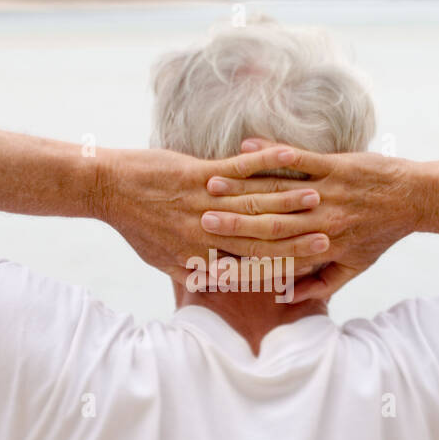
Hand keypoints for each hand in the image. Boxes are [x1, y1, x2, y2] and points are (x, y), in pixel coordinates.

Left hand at [99, 145, 332, 286]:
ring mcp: (206, 201)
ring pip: (257, 202)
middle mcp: (208, 232)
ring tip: (320, 195)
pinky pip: (239, 168)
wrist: (109, 189)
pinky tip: (289, 155)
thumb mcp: (163, 260)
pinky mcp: (199, 172)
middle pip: (262, 236)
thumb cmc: (136, 226)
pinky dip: (266, 161)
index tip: (309, 265)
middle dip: (298, 235)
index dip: (284, 265)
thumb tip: (215, 284)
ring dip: (291, 197)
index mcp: (202, 255)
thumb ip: (192, 273)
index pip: (251, 264)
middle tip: (329, 233)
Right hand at [201, 138, 420, 300]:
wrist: (415, 199)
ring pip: (277, 193)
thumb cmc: (380, 234)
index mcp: (321, 249)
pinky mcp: (336, 166)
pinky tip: (247, 146)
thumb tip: (287, 296)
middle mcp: (322, 223)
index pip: (274, 257)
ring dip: (243, 188)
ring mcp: (329, 193)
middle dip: (232, 223)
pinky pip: (299, 160)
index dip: (243, 259)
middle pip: (268, 225)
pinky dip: (272, 153)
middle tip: (200, 219)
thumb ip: (320, 284)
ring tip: (212, 185)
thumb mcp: (354, 268)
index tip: (214, 260)